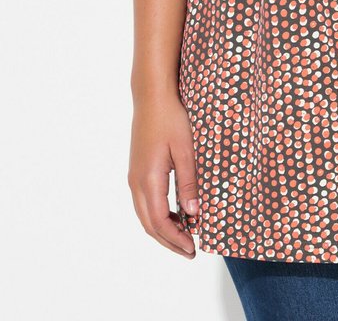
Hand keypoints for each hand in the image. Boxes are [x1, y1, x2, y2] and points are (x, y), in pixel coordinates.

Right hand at [128, 89, 198, 257]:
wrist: (152, 96)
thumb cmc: (171, 118)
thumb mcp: (186, 149)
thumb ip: (189, 182)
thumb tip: (194, 215)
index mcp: (149, 179)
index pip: (160, 222)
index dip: (176, 239)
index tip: (193, 249)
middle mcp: (136, 182)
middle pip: (149, 224)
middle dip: (169, 240)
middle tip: (190, 250)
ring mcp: (134, 176)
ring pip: (145, 215)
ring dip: (164, 229)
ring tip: (186, 236)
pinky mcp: (138, 170)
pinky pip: (146, 202)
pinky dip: (160, 215)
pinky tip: (177, 214)